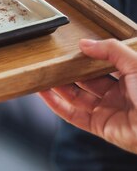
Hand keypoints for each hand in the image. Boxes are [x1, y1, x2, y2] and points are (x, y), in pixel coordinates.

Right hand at [39, 39, 136, 153]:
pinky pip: (73, 115)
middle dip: (68, 71)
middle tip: (50, 60)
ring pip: (77, 96)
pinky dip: (56, 104)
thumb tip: (84, 44)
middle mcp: (119, 94)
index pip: (103, 64)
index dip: (85, 56)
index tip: (68, 48)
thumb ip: (111, 50)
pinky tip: (43, 92)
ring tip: (42, 74)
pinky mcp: (100, 126)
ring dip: (58, 86)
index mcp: (131, 77)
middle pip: (86, 80)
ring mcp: (108, 110)